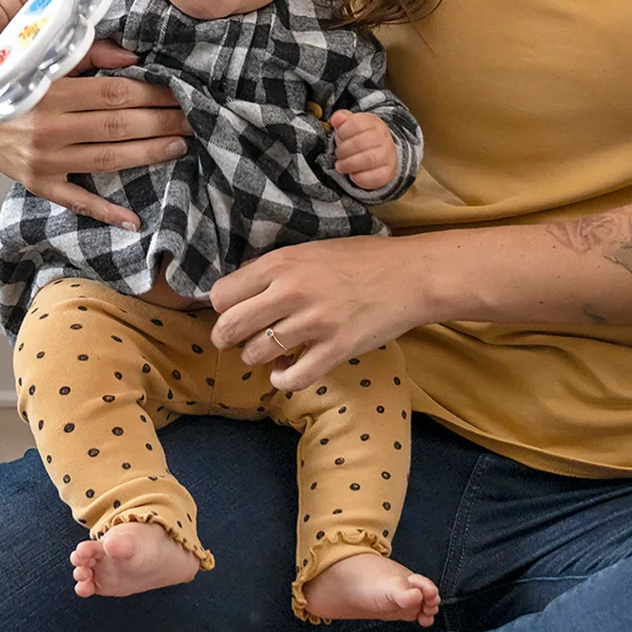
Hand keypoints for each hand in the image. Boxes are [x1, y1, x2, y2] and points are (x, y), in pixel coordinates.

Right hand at [0, 0, 35, 40]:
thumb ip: (27, 10)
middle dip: (15, 24)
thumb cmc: (1, 8)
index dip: (27, 11)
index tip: (23, 17)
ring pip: (0, 22)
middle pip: (15, 11)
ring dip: (1, 32)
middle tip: (11, 27)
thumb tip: (36, 29)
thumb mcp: (16, 3)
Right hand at [0, 40, 193, 228]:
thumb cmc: (12, 82)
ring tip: (180, 145)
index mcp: (51, 91)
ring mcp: (44, 161)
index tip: (178, 92)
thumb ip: (90, 53)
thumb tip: (135, 58)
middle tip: (192, 118)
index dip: (152, 94)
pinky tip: (134, 220)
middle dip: (161, 122)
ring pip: (108, 159)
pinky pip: (77, 202)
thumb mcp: (44, 59)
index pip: (115, 93)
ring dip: (148, 154)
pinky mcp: (39, 184)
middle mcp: (48, 128)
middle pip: (118, 126)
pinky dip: (106, 213)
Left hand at [210, 235, 437, 390]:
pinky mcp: (336, 349)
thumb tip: (238, 293)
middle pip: (230, 326)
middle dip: (226, 338)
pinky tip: (285, 373)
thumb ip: (274, 270)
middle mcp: (291, 291)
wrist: (410, 275)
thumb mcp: (308, 251)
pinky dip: (282, 380)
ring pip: (257, 354)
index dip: (221, 308)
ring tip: (268, 353)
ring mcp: (314, 322)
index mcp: (281, 263)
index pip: (222, 294)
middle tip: (235, 340)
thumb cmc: (359, 259)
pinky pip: (292, 379)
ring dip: (256, 358)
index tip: (231, 312)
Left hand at [330, 109, 396, 189]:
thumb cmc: (362, 139)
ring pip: (367, 159)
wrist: (381, 154)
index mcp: (374, 124)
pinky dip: (358, 178)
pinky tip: (352, 175)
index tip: (340, 136)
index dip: (342, 131)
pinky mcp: (387, 173)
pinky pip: (373, 177)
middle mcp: (384, 138)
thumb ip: (342, 120)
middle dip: (343, 150)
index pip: (356, 124)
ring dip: (348, 164)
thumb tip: (336, 118)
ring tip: (341, 165)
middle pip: (359, 143)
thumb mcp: (352, 125)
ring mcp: (388, 156)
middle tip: (338, 154)